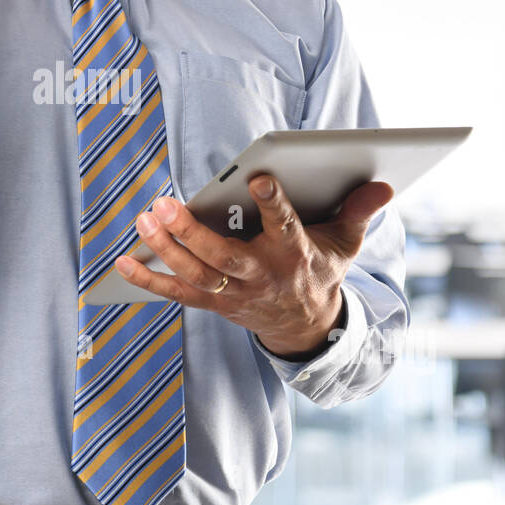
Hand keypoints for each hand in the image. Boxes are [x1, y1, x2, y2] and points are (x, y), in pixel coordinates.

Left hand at [115, 174, 394, 359]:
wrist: (307, 326)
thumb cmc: (321, 270)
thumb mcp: (346, 243)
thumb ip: (358, 211)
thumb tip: (383, 184)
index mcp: (295, 255)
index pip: (284, 227)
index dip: (273, 204)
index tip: (259, 178)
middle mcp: (261, 276)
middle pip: (223, 257)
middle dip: (192, 232)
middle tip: (164, 202)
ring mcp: (234, 294)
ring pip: (196, 274)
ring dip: (166, 248)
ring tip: (144, 219)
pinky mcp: (214, 305)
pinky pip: (176, 294)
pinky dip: (147, 280)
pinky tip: (121, 262)